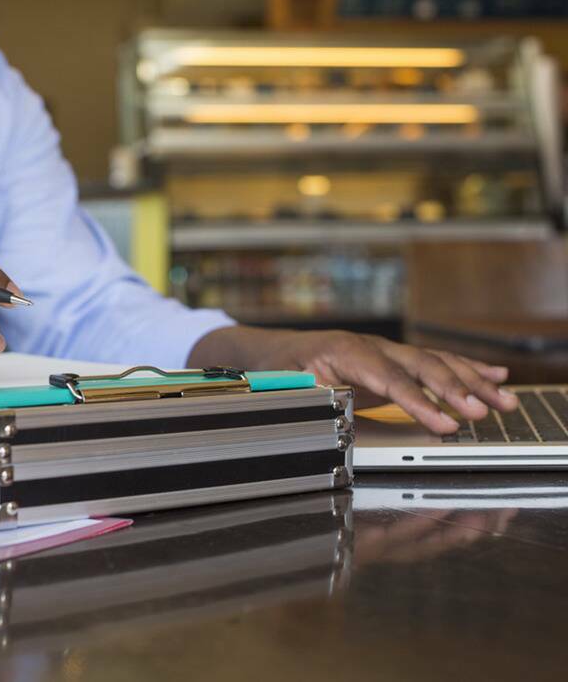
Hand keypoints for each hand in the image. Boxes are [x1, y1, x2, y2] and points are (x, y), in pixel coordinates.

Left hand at [188, 326, 518, 433]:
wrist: (268, 350)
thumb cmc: (277, 369)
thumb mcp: (285, 385)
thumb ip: (313, 398)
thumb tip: (334, 412)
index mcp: (344, 351)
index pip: (390, 379)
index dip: (420, 402)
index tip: (445, 423)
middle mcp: (370, 347)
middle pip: (421, 366)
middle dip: (456, 390)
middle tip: (484, 412)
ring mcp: (383, 351)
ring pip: (434, 363)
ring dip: (472, 381)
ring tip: (503, 399)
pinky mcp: (390, 360)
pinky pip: (432, 363)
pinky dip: (466, 369)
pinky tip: (494, 376)